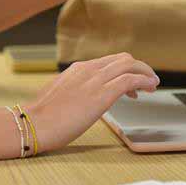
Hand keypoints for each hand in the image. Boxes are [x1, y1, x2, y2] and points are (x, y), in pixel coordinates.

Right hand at [25, 53, 158, 152]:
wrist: (32, 125)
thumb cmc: (42, 117)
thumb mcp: (60, 95)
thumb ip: (75, 91)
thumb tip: (83, 98)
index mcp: (78, 69)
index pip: (109, 61)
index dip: (125, 70)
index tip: (132, 84)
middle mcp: (88, 70)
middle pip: (123, 59)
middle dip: (140, 68)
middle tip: (148, 82)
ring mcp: (95, 80)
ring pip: (130, 65)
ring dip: (146, 73)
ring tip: (153, 85)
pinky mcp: (102, 94)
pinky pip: (130, 80)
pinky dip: (144, 81)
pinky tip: (150, 88)